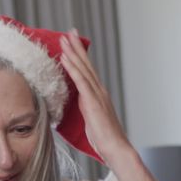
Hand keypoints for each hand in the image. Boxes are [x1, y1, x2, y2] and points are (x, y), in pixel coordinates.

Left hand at [59, 29, 134, 163]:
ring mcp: (96, 95)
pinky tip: (65, 58)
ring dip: (73, 52)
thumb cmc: (104, 139)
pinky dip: (72, 68)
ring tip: (65, 39)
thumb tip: (76, 105)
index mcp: (98, 95)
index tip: (73, 43)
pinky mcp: (92, 101)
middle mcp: (99, 91)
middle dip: (77, 47)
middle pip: (86, 64)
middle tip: (70, 32)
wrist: (115, 148)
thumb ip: (85, 109)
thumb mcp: (91, 121)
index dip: (80, 56)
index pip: (88, 71)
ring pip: (83, 69)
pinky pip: (80, 80)